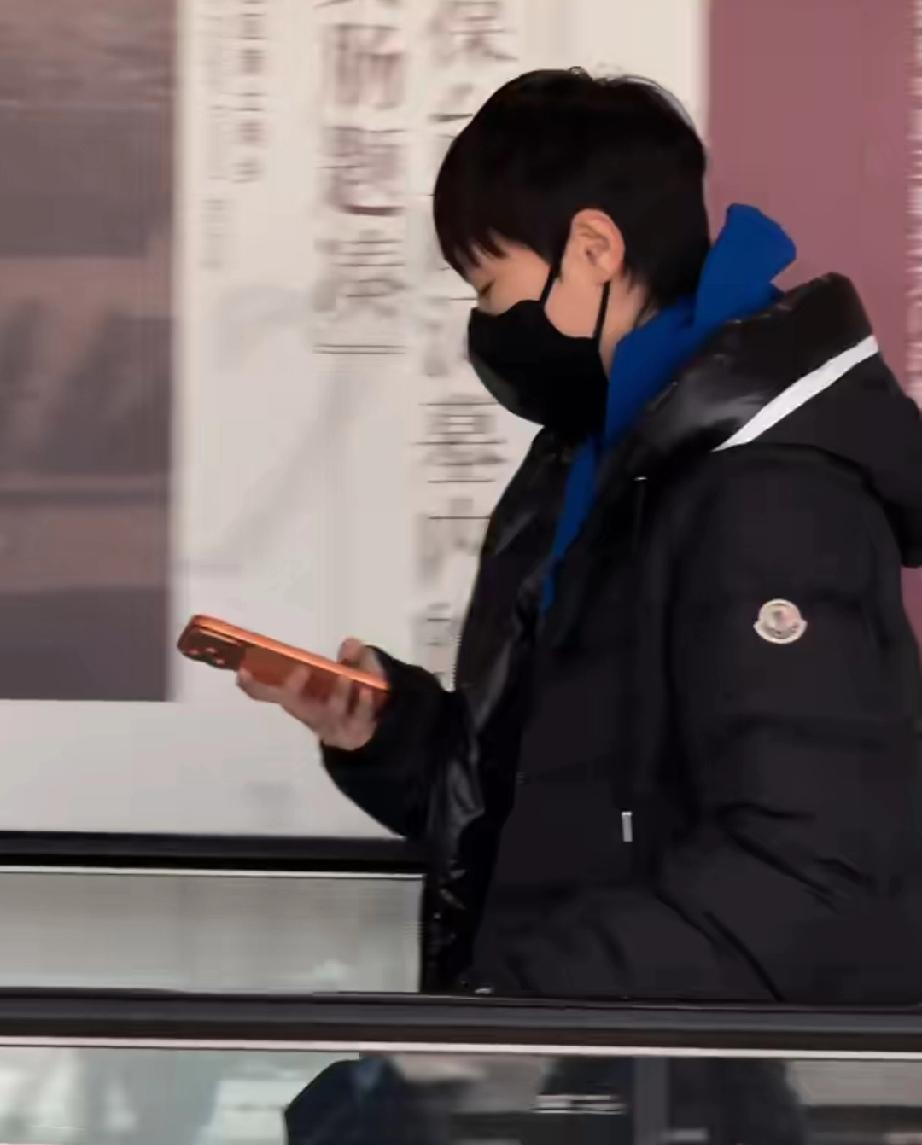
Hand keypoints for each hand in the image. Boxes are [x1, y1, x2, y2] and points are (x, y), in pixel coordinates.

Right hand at [236, 638, 382, 750]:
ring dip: (336, 694)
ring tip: (345, 677)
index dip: (254, 686)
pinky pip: (356, 718)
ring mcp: (332, 724)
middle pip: (294, 704)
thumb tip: (351, 644)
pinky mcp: (353, 732)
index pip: (270, 692)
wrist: (375, 732)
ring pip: (329, 711)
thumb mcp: (355, 670)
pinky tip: (366, 691)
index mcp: (300, 697)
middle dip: (293, 689)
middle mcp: (310, 712)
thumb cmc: (353, 696)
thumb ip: (353, 657)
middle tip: (299, 670)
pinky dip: (362, 705)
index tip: (242, 673)